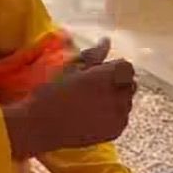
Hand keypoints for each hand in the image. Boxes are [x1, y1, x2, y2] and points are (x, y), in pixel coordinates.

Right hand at [4, 39, 135, 158]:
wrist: (41, 125)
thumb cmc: (50, 92)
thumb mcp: (67, 67)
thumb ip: (92, 55)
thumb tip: (106, 41)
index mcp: (104, 78)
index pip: (127, 67)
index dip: (116, 67)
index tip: (102, 70)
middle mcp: (116, 97)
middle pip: (130, 84)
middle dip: (118, 82)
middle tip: (97, 84)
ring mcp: (118, 117)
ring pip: (127, 101)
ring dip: (116, 97)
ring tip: (94, 99)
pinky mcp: (115, 131)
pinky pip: (122, 118)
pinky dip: (113, 113)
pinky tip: (94, 113)